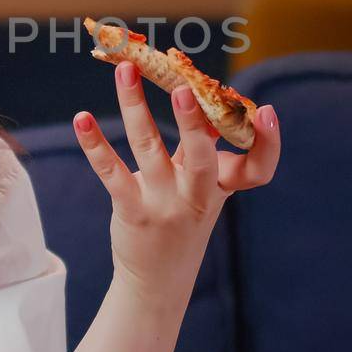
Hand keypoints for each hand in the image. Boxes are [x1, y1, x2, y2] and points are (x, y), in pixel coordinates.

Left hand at [73, 61, 280, 309]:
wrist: (158, 281)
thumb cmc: (183, 220)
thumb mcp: (203, 189)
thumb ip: (202, 149)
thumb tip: (193, 93)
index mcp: (222, 187)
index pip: (257, 169)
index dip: (269, 144)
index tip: (268, 113)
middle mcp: (197, 196)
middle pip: (201, 157)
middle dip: (193, 122)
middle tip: (183, 88)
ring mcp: (163, 205)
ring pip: (149, 148)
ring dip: (135, 107)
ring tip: (126, 71)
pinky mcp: (132, 211)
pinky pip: (111, 172)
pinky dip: (95, 144)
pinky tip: (82, 119)